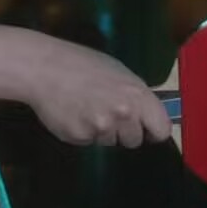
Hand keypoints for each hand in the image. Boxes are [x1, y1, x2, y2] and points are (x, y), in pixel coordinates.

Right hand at [25, 40, 171, 148]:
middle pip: (135, 141)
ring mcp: (101, 127)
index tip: (146, 130)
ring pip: (111, 142)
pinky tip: (74, 114)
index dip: (153, 130)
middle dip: (124, 132)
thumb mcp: (118, 73)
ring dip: (102, 132)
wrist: (44, 68)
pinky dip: (83, 132)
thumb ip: (136, 97)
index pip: (162, 130)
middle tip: (107, 113)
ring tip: (87, 109)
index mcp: (137, 94)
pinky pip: (89, 142)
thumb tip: (148, 116)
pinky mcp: (80, 137)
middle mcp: (123, 113)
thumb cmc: (82, 65)